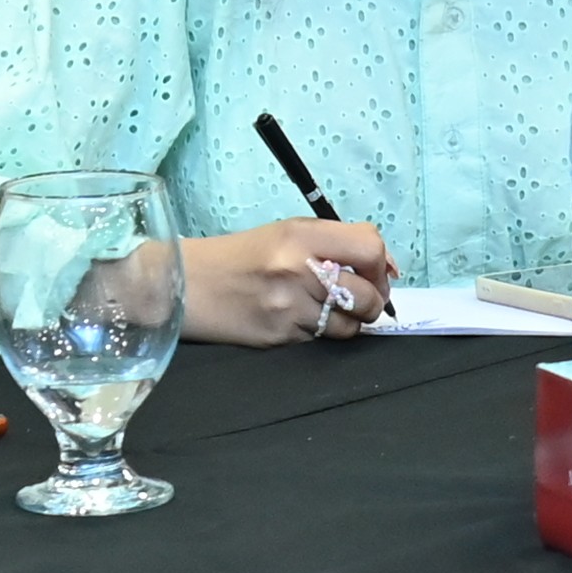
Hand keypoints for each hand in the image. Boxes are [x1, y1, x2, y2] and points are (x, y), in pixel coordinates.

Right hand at [177, 221, 397, 344]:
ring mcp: (290, 306)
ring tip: (327, 310)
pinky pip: (321, 339)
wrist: (185, 285)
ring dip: (348, 321)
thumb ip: (336, 242)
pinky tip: (299, 319)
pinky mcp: (280, 336)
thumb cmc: (239, 257)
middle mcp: (299, 268)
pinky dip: (320, 333)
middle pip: (368, 294)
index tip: (374, 273)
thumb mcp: (286, 233)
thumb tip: (386, 264)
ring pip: (350, 325)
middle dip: (373, 301)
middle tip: (359, 299)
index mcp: (302, 235)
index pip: (370, 248)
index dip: (381, 265)